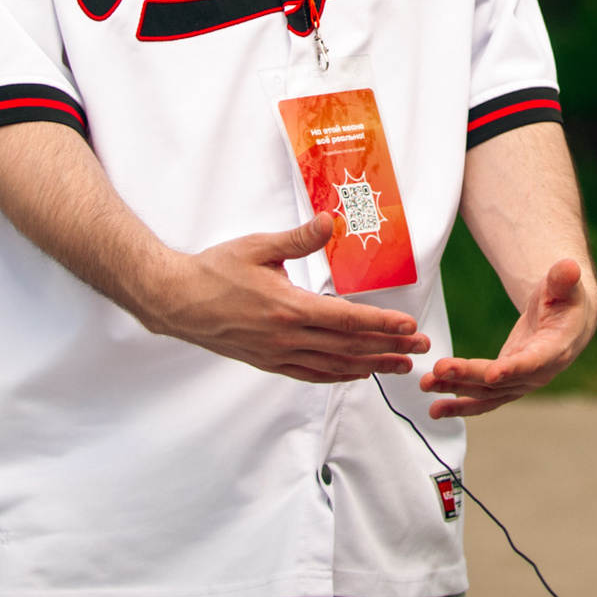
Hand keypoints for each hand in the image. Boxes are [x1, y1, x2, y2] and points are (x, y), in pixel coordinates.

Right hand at [144, 212, 429, 382]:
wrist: (177, 301)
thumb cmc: (215, 271)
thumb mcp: (258, 247)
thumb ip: (298, 239)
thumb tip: (329, 221)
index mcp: (288, 308)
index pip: (347, 319)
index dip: (382, 324)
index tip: (409, 327)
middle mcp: (286, 337)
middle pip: (348, 346)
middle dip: (388, 347)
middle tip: (420, 349)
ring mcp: (277, 354)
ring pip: (333, 365)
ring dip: (370, 365)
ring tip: (399, 366)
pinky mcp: (267, 362)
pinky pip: (310, 374)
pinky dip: (338, 375)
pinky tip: (356, 373)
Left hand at [420, 258, 596, 417]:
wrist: (567, 323)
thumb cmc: (566, 300)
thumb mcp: (566, 285)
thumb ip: (564, 278)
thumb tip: (569, 267)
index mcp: (556, 350)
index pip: (533, 362)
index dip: (513, 369)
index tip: (491, 373)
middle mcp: (538, 373)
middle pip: (499, 380)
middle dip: (468, 375)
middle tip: (439, 369)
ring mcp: (521, 382)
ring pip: (486, 393)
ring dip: (455, 390)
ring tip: (426, 386)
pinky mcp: (506, 385)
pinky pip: (482, 398)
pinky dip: (459, 404)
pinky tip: (436, 408)